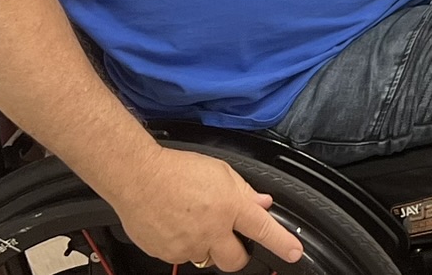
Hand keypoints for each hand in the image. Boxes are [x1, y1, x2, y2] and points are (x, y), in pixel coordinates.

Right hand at [105, 146, 303, 270]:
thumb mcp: (220, 171)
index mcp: (229, 207)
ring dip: (206, 246)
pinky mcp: (168, 254)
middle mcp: (211, 230)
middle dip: (237, 254)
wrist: (137, 177)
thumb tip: (262, 204)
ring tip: (192, 222)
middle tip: (230, 239)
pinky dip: (183, 244)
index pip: (264, 229)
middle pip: (235, 261)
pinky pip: (182, 255)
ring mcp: (188, 245)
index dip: (282, 243)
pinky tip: (175, 224)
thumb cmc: (177, 169)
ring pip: (206, 258)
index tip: (294, 252)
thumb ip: (244, 191)